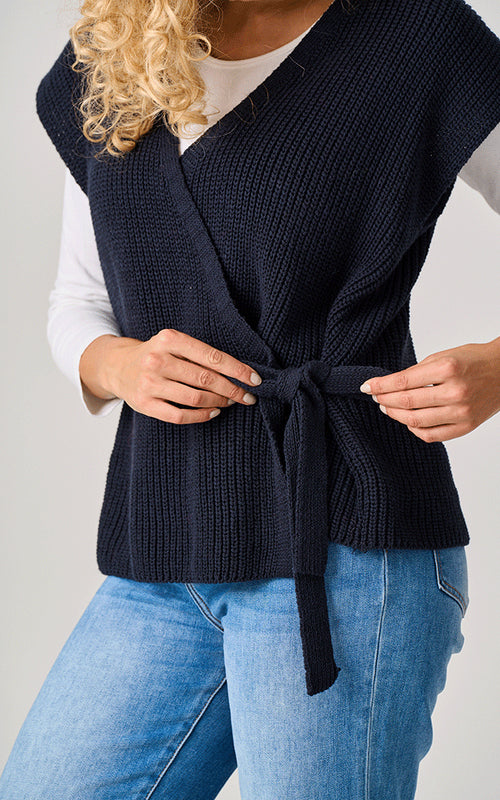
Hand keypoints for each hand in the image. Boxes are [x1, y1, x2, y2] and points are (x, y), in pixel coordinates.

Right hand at [101, 328, 261, 423]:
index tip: (255, 380)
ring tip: (230, 402)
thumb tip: (239, 372)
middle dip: (232, 389)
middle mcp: (158, 360)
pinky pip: (180, 415)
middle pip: (206, 379)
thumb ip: (200, 354)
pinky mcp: (145, 404)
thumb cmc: (156, 354)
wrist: (117, 366)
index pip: (212, 356)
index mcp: (169, 339)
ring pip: (195, 397)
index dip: (237, 370)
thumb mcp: (173, 343)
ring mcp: (150, 383)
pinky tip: (213, 412)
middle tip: (247, 396)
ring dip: (219, 402)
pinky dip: (201, 416)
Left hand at [359, 338, 499, 441]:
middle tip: (376, 397)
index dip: (380, 385)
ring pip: (416, 422)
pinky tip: (408, 421)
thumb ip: (417, 372)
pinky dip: (415, 430)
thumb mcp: (444, 356)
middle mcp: (455, 392)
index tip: (366, 387)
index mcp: (447, 369)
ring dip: (396, 415)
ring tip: (387, 408)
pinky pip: (432, 436)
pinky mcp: (466, 427)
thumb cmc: (474, 360)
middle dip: (385, 400)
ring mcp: (461, 412)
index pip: (403, 381)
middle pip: (406, 402)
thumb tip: (390, 385)